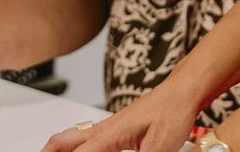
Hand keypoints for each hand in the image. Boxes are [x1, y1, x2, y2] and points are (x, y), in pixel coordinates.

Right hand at [41, 82, 199, 151]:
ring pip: (72, 136)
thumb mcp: (158, 149)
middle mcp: (103, 128)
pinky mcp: (116, 127)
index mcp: (109, 134)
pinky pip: (86, 136)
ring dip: (59, 149)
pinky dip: (74, 147)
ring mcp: (108, 126)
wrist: (181, 93)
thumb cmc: (172, 113)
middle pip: (62, 141)